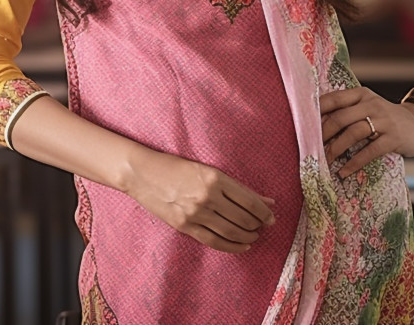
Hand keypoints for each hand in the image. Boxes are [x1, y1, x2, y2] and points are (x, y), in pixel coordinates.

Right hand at [124, 150, 275, 253]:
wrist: (142, 173)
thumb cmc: (175, 167)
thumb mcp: (207, 170)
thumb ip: (236, 187)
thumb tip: (266, 200)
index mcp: (215, 177)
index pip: (249, 200)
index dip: (264, 212)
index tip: (271, 217)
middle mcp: (207, 196)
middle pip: (243, 218)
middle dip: (257, 225)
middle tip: (263, 226)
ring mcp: (195, 213)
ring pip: (231, 231)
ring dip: (247, 236)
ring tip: (254, 236)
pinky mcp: (185, 226)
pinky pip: (214, 240)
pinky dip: (232, 246)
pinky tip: (242, 246)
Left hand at [320, 86, 413, 177]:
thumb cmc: (386, 119)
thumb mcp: (368, 108)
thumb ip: (347, 112)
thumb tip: (316, 127)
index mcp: (361, 94)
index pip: (333, 99)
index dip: (315, 112)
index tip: (302, 126)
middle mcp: (371, 103)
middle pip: (340, 117)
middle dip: (322, 135)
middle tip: (311, 149)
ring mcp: (384, 120)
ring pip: (353, 133)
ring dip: (336, 149)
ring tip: (325, 162)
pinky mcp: (394, 138)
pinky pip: (370, 151)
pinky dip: (354, 163)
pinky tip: (344, 172)